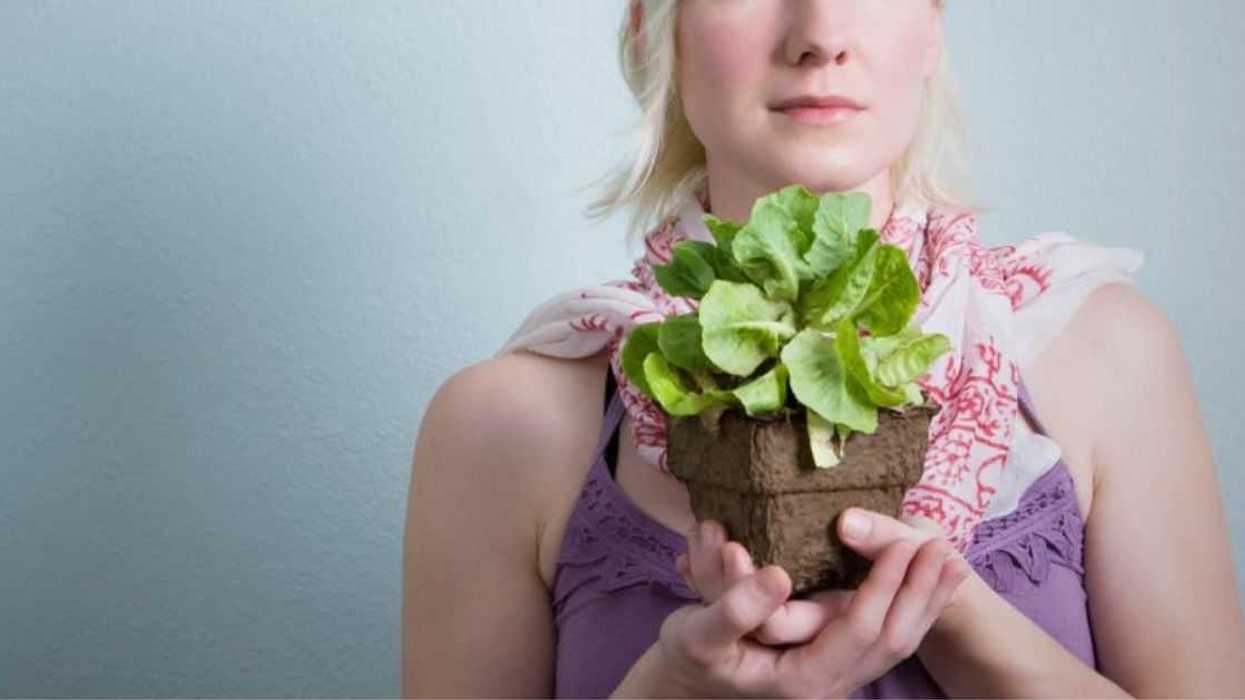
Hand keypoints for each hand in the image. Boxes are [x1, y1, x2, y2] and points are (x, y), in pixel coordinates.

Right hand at [654, 512, 970, 696]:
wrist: (688, 683)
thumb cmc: (690, 658)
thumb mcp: (698, 634)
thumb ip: (736, 608)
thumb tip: (778, 574)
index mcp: (803, 679)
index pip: (859, 629)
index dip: (883, 585)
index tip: (903, 542)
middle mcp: (830, 685)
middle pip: (892, 640)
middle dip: (918, 592)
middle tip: (942, 544)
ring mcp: (837, 678)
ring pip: (897, 643)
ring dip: (924, 600)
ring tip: (949, 558)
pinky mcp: (837, 664)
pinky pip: (884, 638)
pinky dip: (909, 608)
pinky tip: (922, 580)